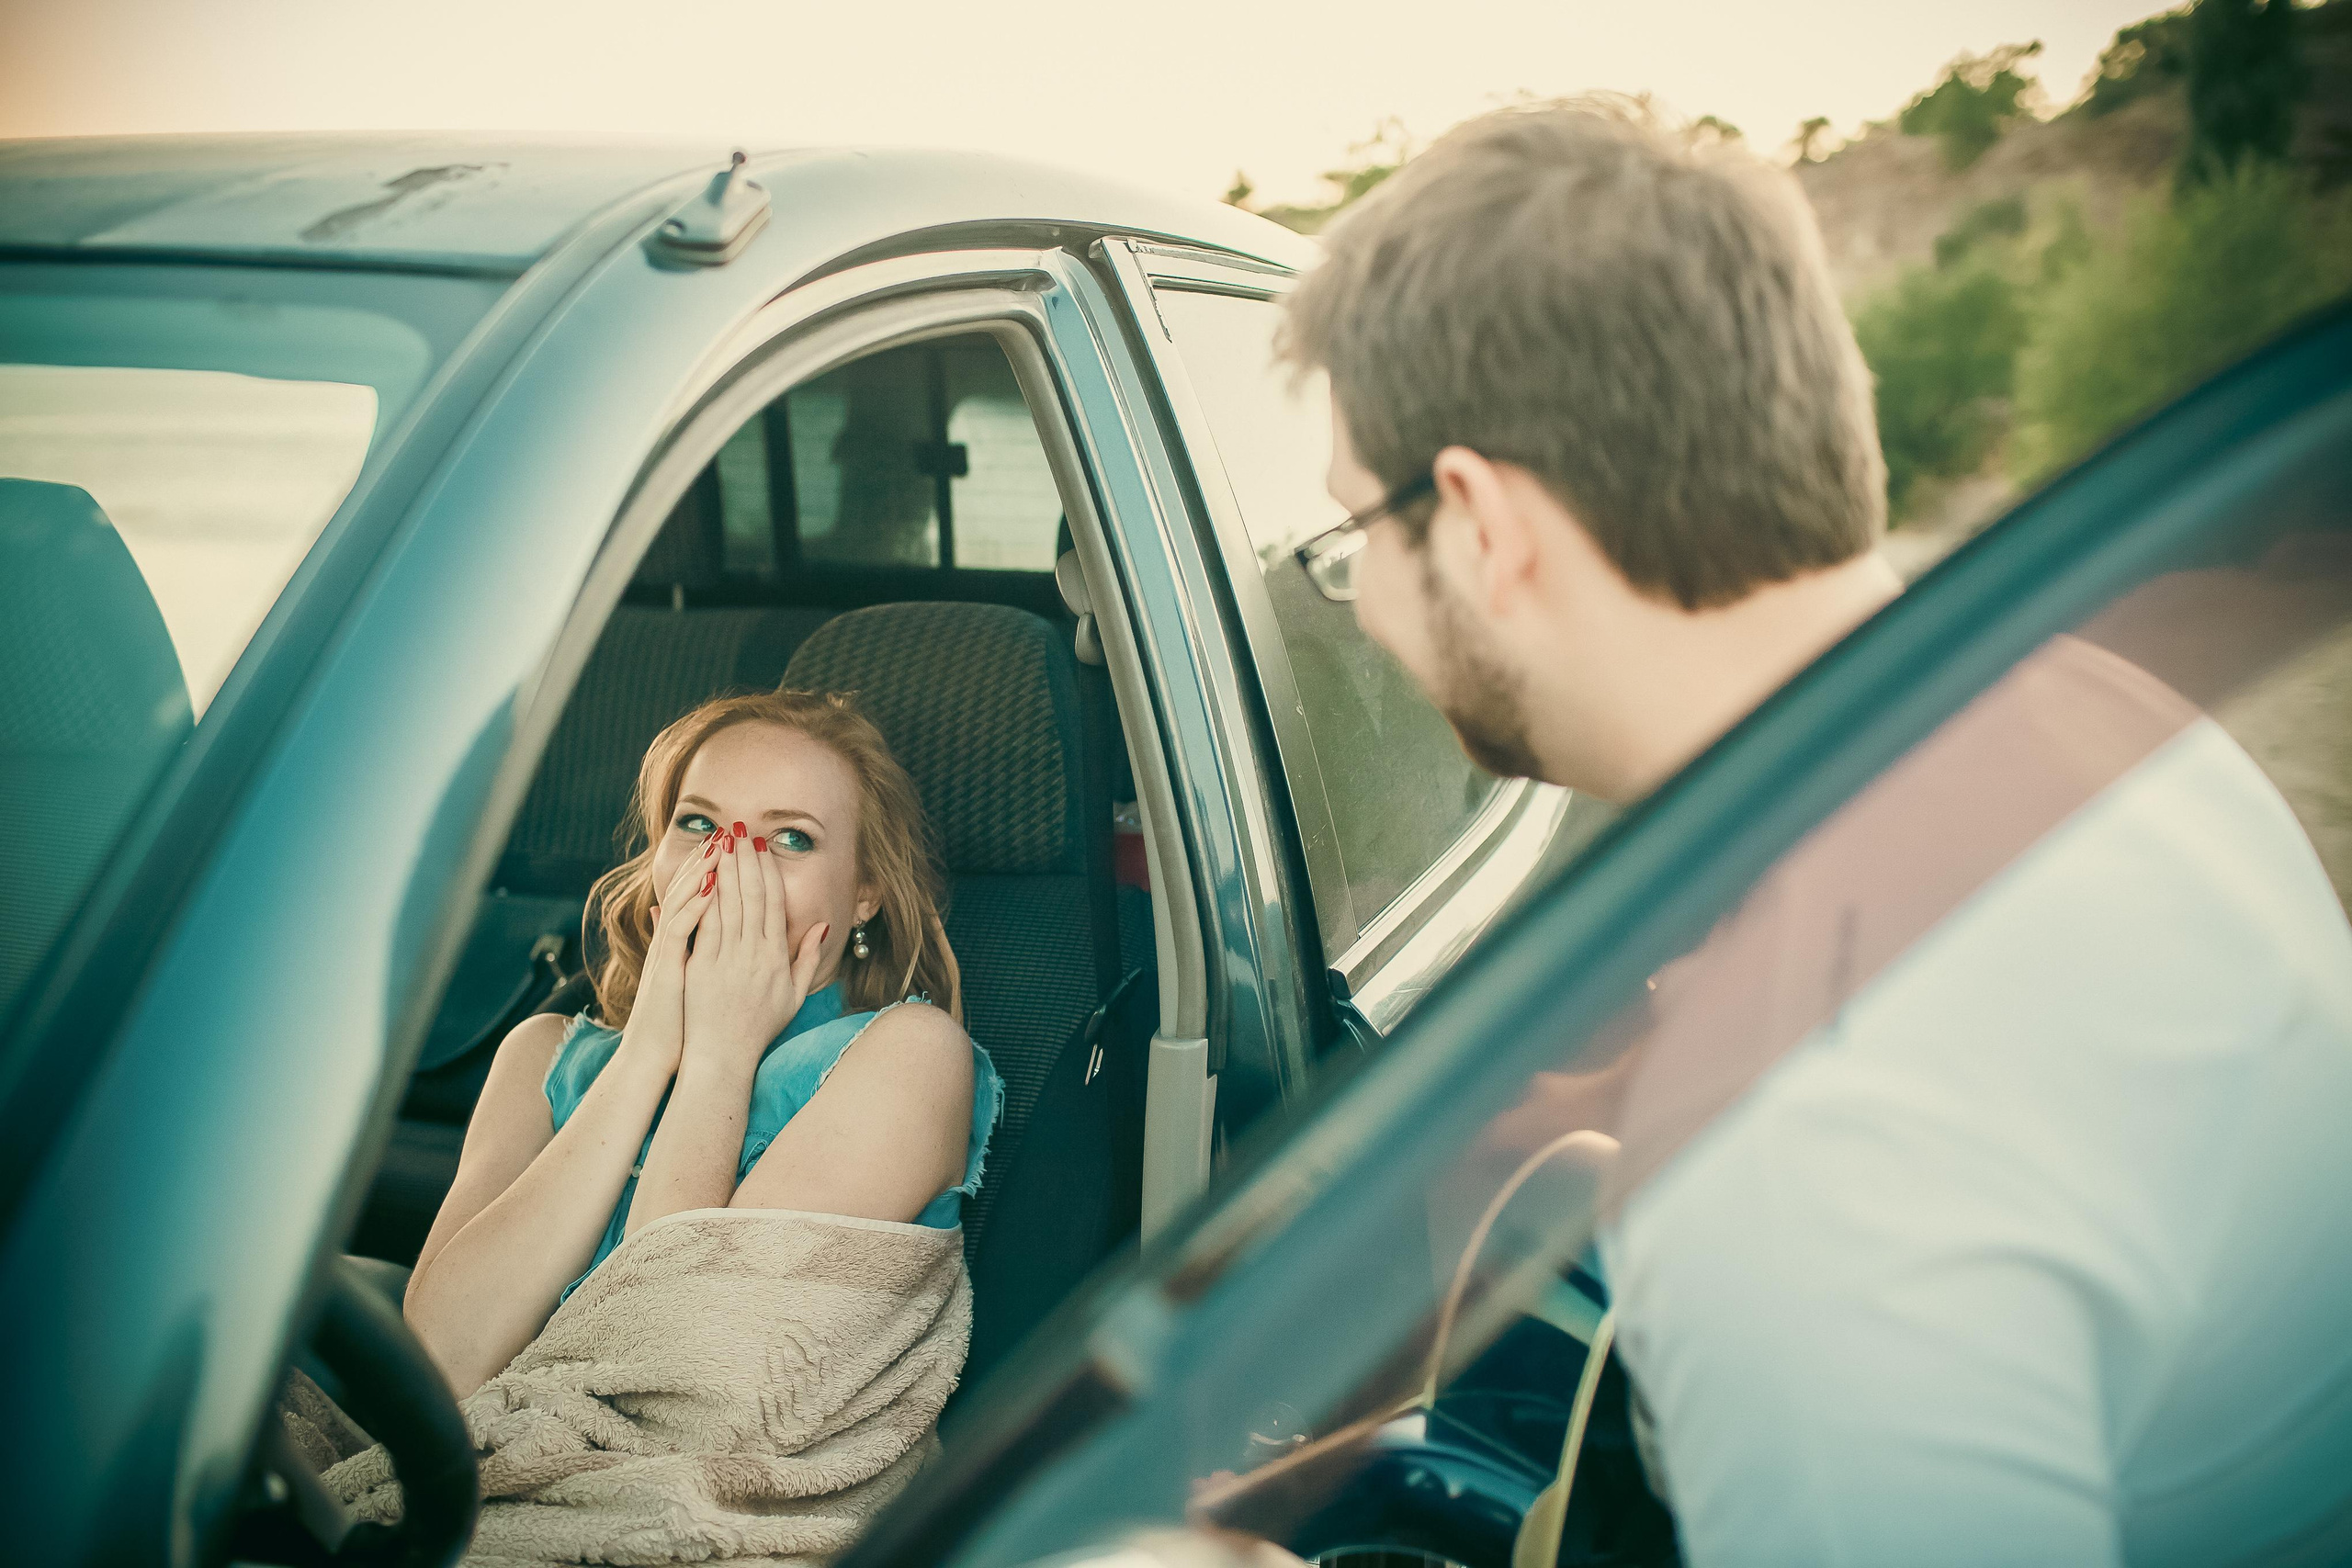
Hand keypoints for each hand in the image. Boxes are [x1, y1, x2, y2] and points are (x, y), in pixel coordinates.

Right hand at [616, 835, 722, 1077]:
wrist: (657, 1057)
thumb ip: (700, 950)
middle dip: (712, 860)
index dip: (719, 871)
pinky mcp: (667, 968)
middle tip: (731, 832)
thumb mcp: (697, 981)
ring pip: (684, 902)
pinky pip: (680, 930)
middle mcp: (676, 942)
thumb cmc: (682, 1024)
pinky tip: (710, 886)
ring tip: (721, 846)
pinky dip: (695, 906)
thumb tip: (705, 926)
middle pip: (693, 891)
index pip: (704, 897)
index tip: (740, 848)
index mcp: (689, 944)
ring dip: (702, 872)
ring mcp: (669, 953)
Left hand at [681, 822, 827, 1077]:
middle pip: (751, 896)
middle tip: (740, 831)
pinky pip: (705, 925)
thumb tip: (820, 926)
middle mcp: (753, 954)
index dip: (768, 871)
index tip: (762, 847)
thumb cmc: (759, 1028)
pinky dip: (704, 898)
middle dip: (745, 860)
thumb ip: (808, 959)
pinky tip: (701, 876)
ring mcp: (727, 959)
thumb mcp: (794, 997)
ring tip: (721, 842)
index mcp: (776, 958)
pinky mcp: (701, 966)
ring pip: (727, 905)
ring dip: (724, 870)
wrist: (723, 1057)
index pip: (773, 904)